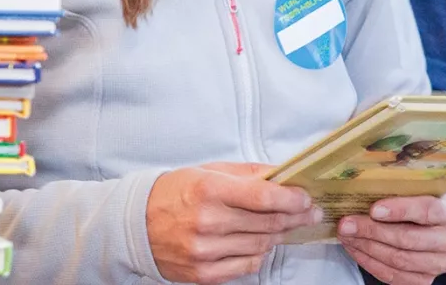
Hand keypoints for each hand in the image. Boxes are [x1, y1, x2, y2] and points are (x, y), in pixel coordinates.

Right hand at [146, 162, 322, 283]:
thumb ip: (248, 174)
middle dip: (295, 217)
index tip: (306, 198)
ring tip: (284, 226)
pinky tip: (259, 243)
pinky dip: (258, 254)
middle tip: (309, 213)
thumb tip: (283, 176)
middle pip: (268, 223)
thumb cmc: (175, 192)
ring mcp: (205, 251)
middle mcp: (207, 222)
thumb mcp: (208, 171)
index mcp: (209, 190)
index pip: (264, 197)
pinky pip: (247, 266)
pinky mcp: (203, 274)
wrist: (136, 224)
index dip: (292, 199)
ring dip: (277, 235)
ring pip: (261, 245)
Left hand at [338, 194, 445, 284]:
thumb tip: (361, 184)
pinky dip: (369, 262)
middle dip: (372, 231)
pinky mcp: (425, 280)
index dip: (400, 210)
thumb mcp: (416, 191)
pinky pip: (393, 276)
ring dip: (366, 248)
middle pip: (408, 239)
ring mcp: (439, 263)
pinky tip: (355, 249)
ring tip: (347, 236)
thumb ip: (398, 188)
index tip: (373, 209)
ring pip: (398, 260)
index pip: (427, 210)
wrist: (433, 229)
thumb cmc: (418, 204)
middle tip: (347, 224)